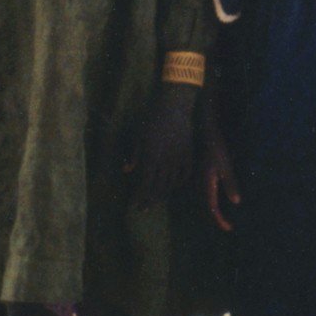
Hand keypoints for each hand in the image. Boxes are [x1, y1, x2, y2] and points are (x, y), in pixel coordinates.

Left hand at [126, 86, 198, 202]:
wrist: (174, 107)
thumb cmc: (152, 118)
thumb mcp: (139, 135)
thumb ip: (134, 155)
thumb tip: (127, 171)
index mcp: (151, 157)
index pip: (146, 183)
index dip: (141, 197)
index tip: (136, 205)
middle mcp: (166, 161)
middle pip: (159, 187)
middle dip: (151, 200)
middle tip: (144, 209)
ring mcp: (179, 158)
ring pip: (171, 183)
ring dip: (163, 194)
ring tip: (156, 199)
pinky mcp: (188, 154)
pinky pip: (185, 174)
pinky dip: (179, 182)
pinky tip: (173, 185)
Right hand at [203, 131, 240, 230]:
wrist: (206, 134)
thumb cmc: (217, 149)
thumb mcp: (226, 166)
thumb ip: (230, 184)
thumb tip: (236, 202)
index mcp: (206, 185)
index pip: (212, 209)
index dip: (220, 221)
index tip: (229, 229)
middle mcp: (200, 186)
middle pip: (206, 208)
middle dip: (217, 219)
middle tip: (228, 226)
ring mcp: (199, 181)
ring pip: (205, 201)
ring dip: (214, 211)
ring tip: (224, 217)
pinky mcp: (201, 177)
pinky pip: (205, 194)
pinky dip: (212, 201)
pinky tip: (219, 200)